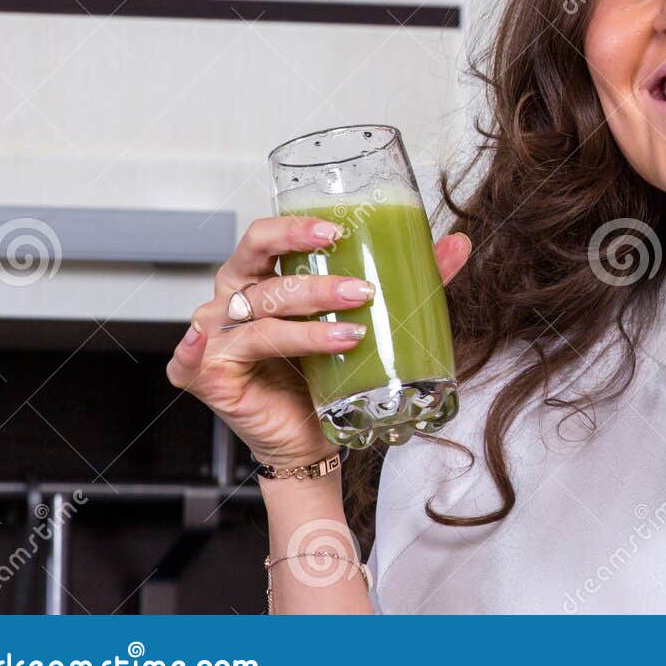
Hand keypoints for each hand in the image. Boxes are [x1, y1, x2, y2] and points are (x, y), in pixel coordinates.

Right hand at [166, 216, 471, 472]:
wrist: (311, 436)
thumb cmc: (325, 372)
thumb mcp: (365, 319)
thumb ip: (409, 280)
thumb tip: (458, 244)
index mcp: (258, 276)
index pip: (263, 237)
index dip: (293, 229)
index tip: (337, 231)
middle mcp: (230, 300)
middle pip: (260, 272)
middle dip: (315, 282)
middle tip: (361, 290)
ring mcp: (215, 336)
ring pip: (258, 316)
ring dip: (307, 323)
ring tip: (352, 332)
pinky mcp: (208, 373)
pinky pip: (217, 355)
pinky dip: (217, 348)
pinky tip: (233, 347)